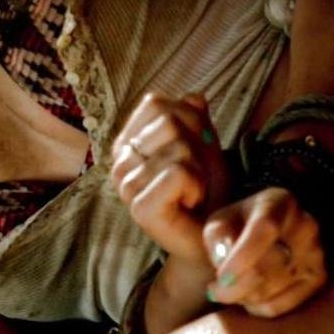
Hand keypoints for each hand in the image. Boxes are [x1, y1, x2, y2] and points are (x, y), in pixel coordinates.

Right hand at [110, 92, 230, 263]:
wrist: (213, 236)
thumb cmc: (206, 191)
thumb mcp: (203, 145)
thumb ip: (194, 117)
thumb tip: (193, 97)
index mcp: (127, 141)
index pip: (156, 103)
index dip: (187, 121)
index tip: (192, 152)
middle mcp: (119, 161)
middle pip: (168, 121)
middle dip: (196, 145)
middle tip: (196, 174)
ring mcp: (126, 185)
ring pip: (177, 146)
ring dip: (199, 168)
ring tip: (193, 189)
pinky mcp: (140, 208)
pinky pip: (178, 173)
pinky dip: (196, 185)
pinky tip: (190, 202)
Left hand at [202, 187, 326, 317]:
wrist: (267, 237)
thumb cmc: (237, 227)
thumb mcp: (220, 222)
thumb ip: (217, 237)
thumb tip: (225, 260)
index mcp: (279, 203)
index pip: (265, 228)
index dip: (242, 257)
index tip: (221, 278)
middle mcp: (305, 225)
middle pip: (267, 268)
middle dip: (234, 286)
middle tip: (215, 290)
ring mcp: (316, 253)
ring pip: (272, 290)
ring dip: (244, 296)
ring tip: (233, 287)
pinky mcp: (319, 278)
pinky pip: (282, 305)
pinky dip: (258, 307)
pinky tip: (249, 296)